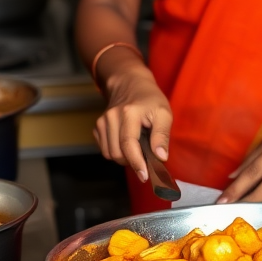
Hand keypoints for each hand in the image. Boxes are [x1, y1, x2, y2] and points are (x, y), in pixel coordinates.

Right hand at [94, 60, 172, 182]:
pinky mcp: (97, 127)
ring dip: (124, 158)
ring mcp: (102, 122)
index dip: (137, 163)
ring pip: (110, 154)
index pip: (129, 144)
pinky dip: (116, 152)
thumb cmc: (150, 99)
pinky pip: (105, 149)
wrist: (131, 84)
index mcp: (129, 113)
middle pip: (118, 153)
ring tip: (138, 147)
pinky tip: (127, 143)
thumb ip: (162, 135)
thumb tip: (161, 157)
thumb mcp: (164, 113)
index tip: (145, 176)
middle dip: (133, 161)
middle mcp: (111, 117)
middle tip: (147, 159)